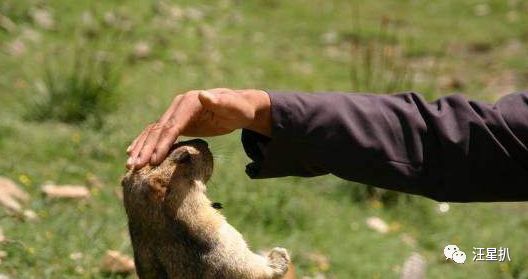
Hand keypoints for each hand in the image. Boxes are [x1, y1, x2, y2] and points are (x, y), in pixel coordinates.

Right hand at [126, 88, 270, 168]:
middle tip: (135, 167)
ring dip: (141, 148)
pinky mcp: (176, 122)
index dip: (162, 143)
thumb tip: (204, 95)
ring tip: (130, 165)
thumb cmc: (239, 109)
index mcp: (190, 101)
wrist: (239, 107)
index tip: (154, 161)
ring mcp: (175, 113)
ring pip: (154, 131)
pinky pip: (158, 133)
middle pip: (159, 129)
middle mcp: (178, 105)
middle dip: (147, 149)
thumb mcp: (234, 106)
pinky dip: (145, 143)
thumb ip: (220, 102)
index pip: (173, 125)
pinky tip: (134, 153)